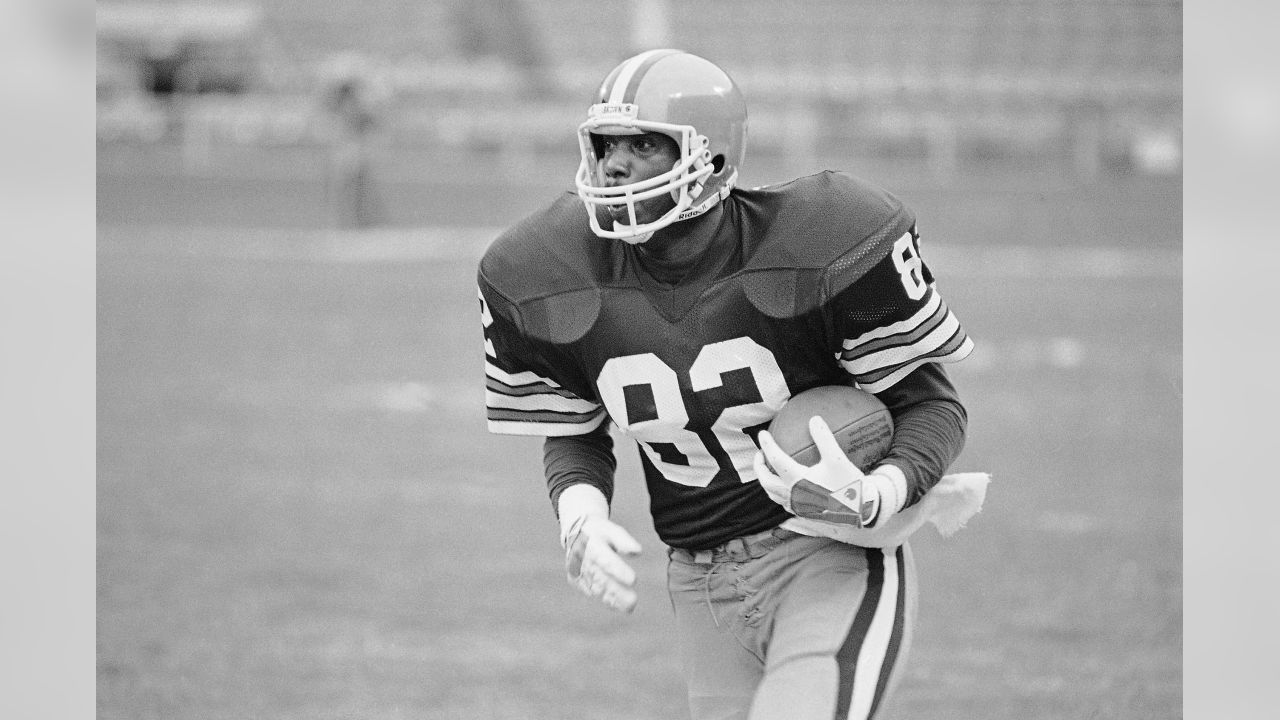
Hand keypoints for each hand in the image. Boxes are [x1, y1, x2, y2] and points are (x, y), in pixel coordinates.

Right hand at [562, 515, 641, 612]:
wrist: (575, 534)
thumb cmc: (599, 532)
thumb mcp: (611, 530)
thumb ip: (623, 541)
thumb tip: (638, 551)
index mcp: (591, 545)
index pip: (605, 560)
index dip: (618, 571)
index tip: (633, 580)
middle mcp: (582, 560)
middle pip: (601, 579)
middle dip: (617, 592)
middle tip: (632, 602)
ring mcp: (577, 572)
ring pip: (596, 588)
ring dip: (612, 599)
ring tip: (628, 607)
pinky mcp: (576, 580)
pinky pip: (590, 591)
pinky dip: (604, 598)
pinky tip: (617, 605)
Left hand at [754, 416, 902, 527]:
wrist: (861, 512)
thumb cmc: (849, 486)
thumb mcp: (837, 459)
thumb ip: (824, 439)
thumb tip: (814, 419)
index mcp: (798, 481)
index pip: (775, 460)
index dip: (767, 445)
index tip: (762, 434)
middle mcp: (793, 496)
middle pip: (767, 481)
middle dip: (759, 467)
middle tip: (760, 455)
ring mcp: (797, 507)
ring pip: (773, 495)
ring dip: (767, 481)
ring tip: (769, 470)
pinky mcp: (804, 514)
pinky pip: (785, 503)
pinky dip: (779, 491)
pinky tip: (788, 486)